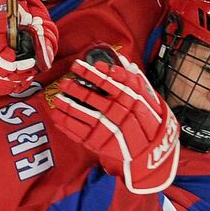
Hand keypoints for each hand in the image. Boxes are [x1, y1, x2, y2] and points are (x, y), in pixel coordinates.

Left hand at [50, 48, 179, 193]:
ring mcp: (110, 131)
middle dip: (75, 88)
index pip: (109, 83)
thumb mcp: (147, 99)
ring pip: (83, 115)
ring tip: (58, 98)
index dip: (93, 74)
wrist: (152, 151)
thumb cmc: (147, 121)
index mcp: (134, 101)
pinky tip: (57, 116)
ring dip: (67, 106)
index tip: (80, 66)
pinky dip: (66, 124)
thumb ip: (134, 80)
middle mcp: (121, 115)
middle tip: (64, 82)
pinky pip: (78, 133)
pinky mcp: (100, 144)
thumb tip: (122, 59)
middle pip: (93, 98)